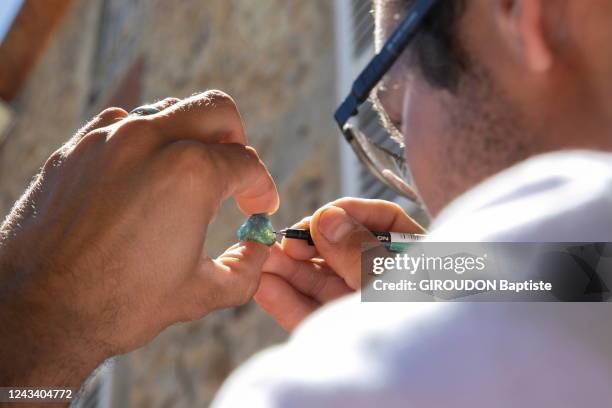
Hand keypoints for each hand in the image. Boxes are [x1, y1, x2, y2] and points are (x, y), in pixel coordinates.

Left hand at [0, 91, 278, 386]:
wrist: (35, 313)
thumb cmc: (119, 304)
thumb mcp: (201, 293)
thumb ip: (246, 266)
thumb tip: (259, 248)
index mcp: (190, 173)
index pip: (246, 164)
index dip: (261, 188)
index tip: (258, 207)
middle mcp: (150, 140)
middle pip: (217, 111)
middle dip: (237, 142)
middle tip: (233, 175)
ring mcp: (107, 138)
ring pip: (168, 110)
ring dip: (190, 138)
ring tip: (187, 178)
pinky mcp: (76, 148)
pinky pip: (123, 126)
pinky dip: (145, 143)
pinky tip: (141, 178)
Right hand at [254, 198, 423, 331]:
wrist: (429, 381)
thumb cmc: (427, 325)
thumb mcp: (394, 284)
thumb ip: (359, 252)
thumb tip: (327, 218)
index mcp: (418, 257)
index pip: (382, 221)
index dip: (347, 214)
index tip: (320, 218)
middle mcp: (389, 279)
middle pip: (343, 251)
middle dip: (308, 245)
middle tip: (279, 242)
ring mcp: (364, 308)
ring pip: (323, 283)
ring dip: (290, 272)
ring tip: (262, 261)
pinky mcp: (342, 333)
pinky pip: (314, 315)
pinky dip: (288, 302)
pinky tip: (267, 287)